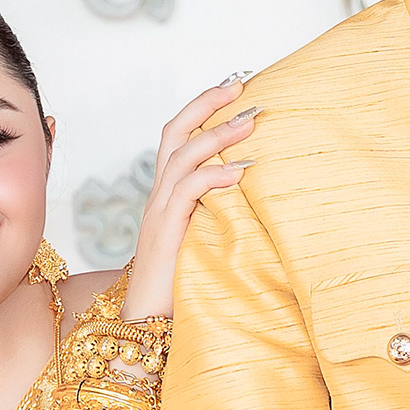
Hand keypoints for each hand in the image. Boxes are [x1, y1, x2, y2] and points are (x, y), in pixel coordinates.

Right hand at [115, 76, 254, 319]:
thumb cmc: (181, 283)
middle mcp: (159, 195)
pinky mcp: (166, 231)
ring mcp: (159, 211)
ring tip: (251, 123)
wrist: (148, 322)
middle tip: (242, 87)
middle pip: (175, 131)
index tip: (234, 89)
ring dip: (218, 135)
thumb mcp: (206, 238)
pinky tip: (241, 171)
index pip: (178, 136)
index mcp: (167, 193)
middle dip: (207, 104)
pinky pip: (188, 191)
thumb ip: (223, 213)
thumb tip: (261, 194)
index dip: (202, 109)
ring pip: (183, 156)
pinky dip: (215, 176)